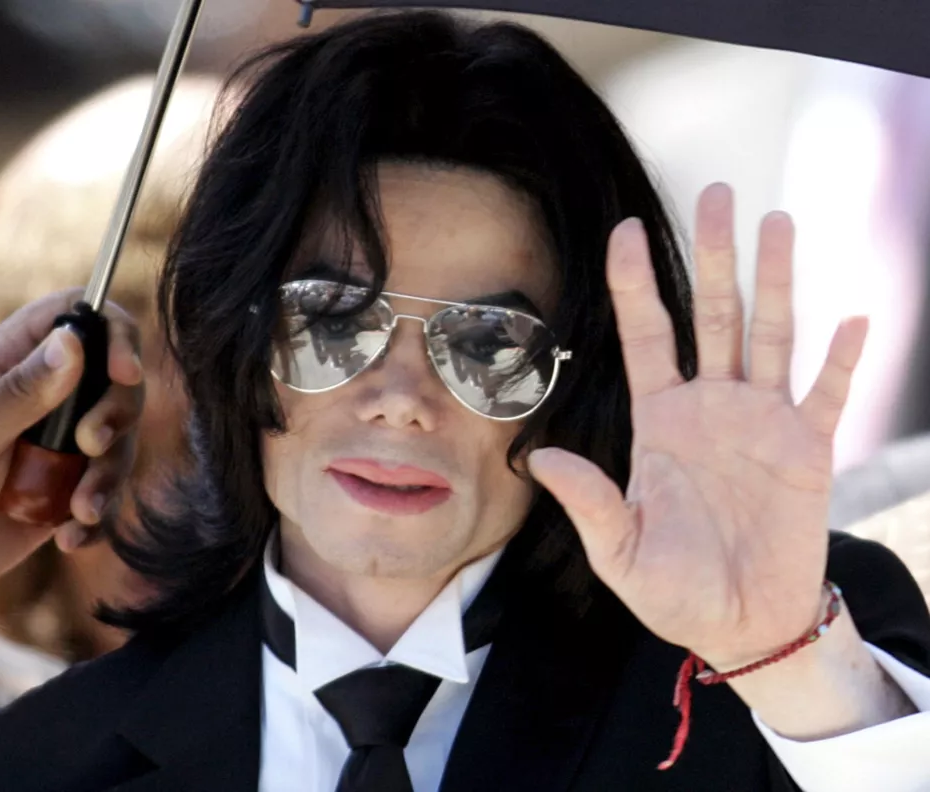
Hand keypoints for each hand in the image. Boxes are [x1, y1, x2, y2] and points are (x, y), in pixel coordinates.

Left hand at [0, 290, 143, 606]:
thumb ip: (22, 390)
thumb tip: (74, 340)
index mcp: (9, 361)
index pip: (77, 317)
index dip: (113, 333)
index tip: (125, 373)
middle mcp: (41, 398)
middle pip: (114, 382)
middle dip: (116, 416)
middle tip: (91, 446)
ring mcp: (56, 445)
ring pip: (118, 442)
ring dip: (109, 477)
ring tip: (80, 510)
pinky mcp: (65, 491)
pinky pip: (106, 494)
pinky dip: (98, 517)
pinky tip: (70, 537)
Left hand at [530, 184, 866, 668]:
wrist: (740, 625)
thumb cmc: (673, 590)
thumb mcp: (618, 550)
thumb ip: (588, 500)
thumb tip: (541, 458)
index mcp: (660, 421)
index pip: (646, 336)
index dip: (635, 284)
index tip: (626, 229)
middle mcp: (710, 407)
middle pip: (711, 315)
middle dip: (713, 256)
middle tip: (717, 193)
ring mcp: (762, 423)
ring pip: (769, 336)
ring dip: (776, 281)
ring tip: (777, 222)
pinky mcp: (808, 451)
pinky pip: (828, 396)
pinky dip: (842, 362)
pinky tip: (852, 319)